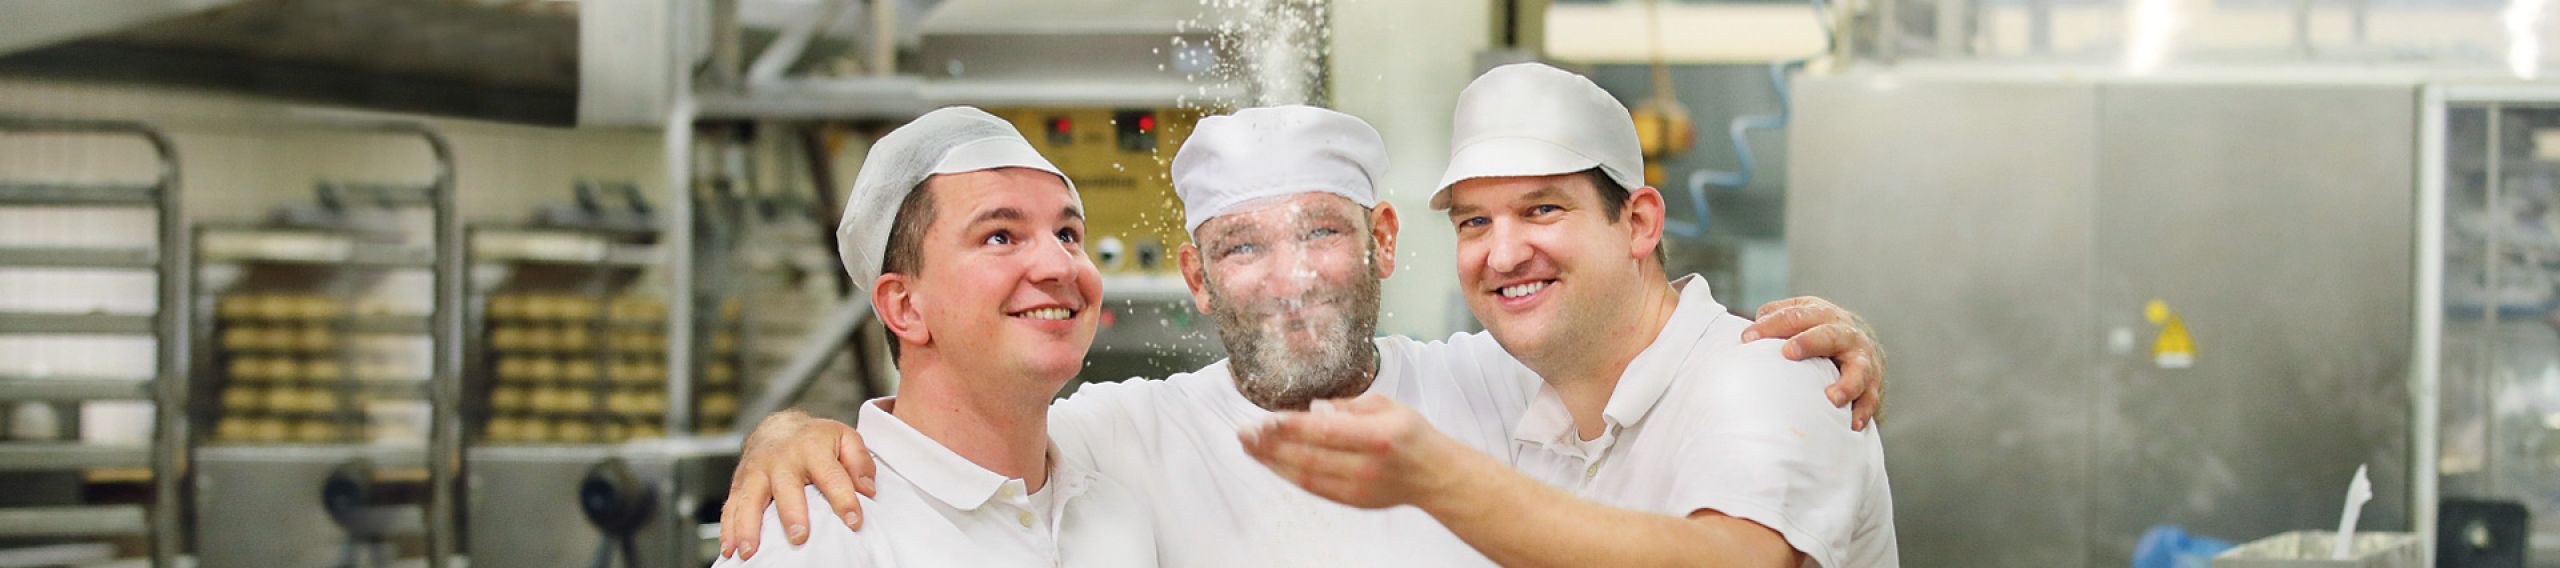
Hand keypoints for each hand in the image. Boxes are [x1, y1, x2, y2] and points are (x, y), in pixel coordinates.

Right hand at [718, 410, 876, 558]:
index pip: (832, 476)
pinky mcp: (739, 483)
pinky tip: (729, 549)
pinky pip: (731, 506)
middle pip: (786, 487)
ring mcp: (757, 471)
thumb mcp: (844, 438)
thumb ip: (860, 462)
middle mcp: (781, 459)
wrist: (777, 427)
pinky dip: (727, 528)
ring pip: (750, 499)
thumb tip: (867, 490)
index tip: (854, 521)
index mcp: (812, 447)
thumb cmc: (815, 439)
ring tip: (749, 551)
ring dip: (748, 526)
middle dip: (791, 513)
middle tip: (798, 538)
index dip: (844, 499)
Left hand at [1237, 394, 1475, 509]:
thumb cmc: (1410, 435)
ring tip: (1249, 446)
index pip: (1327, 432)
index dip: (1293, 426)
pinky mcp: (1352, 501)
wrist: (1434, 475)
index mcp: (1379, 436)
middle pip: (1310, 456)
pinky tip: (1270, 462)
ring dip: (1273, 461)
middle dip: (1272, 444)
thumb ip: (1349, 405)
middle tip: (1245, 431)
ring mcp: (1358, 488)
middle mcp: (1367, 466)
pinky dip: (1288, 474)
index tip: (1266, 418)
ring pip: (1306, 476)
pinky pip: (1313, 488)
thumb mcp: (1387, 406)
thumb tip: (1311, 410)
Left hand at [1741, 296, 1886, 430]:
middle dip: (1808, 342)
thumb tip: (1748, 334)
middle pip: (1828, 335)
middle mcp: (1846, 333)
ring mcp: (1862, 359)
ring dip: (1846, 384)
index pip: (1795, 316)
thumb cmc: (1816, 330)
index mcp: (1822, 314)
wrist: (1859, 344)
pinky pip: (1870, 398)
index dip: (1771, 325)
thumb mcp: (1798, 316)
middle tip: (1788, 353)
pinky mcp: (1872, 383)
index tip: (1747, 338)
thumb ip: (1774, 319)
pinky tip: (1853, 424)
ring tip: (1832, 399)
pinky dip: (1863, 410)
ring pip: (1858, 369)